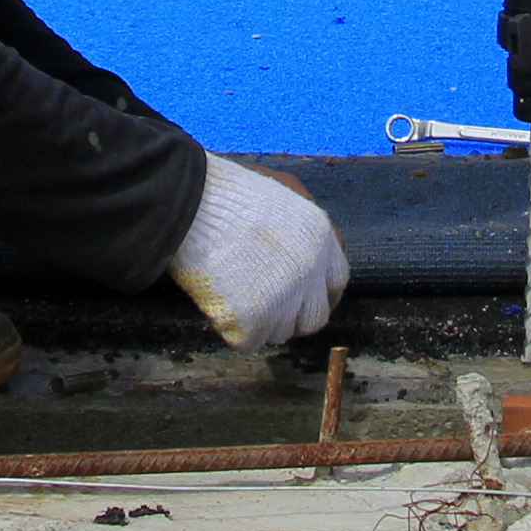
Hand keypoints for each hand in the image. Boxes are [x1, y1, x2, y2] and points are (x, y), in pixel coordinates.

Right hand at [167, 156, 350, 348]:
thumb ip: (306, 222)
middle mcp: (311, 272)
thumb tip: (313, 251)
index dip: (319, 295)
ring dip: (262, 323)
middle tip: (267, 310)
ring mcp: (285, 299)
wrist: (193, 202)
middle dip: (293, 318)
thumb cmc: (229, 191)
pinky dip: (234, 330)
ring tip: (234, 295)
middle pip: (314, 317)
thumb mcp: (283, 190)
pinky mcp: (256, 320)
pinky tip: (219, 304)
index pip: (337, 283)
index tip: (303, 301)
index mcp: (321, 239)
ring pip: (281, 332)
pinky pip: (250, 341)